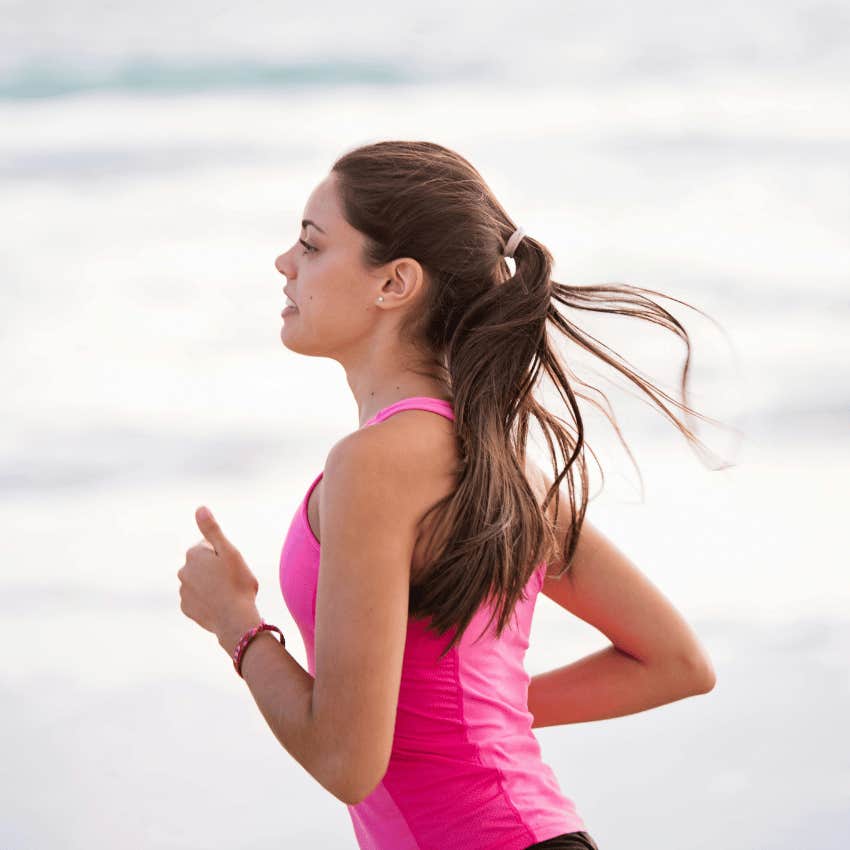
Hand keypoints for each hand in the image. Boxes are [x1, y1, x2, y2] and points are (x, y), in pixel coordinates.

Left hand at [177, 506, 260, 641]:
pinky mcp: (186, 608)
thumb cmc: (237, 583)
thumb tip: (200, 508)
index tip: (233, 565)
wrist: (235, 620)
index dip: (224, 554)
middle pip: (203, 564)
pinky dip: (207, 599)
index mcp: (194, 554)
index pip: (209, 546)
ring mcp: (183, 591)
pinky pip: (198, 599)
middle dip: (215, 568)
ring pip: (200, 581)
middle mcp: (183, 571)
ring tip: (228, 593)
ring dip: (211, 584)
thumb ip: (212, 530)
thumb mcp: (229, 552)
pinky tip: (220, 604)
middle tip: (233, 579)